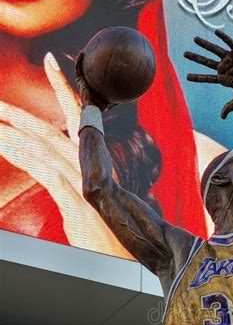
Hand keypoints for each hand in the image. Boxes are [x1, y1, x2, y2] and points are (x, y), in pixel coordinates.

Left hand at [0, 52, 130, 257]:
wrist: (129, 260)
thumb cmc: (113, 240)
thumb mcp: (94, 210)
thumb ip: (77, 194)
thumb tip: (64, 189)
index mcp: (97, 168)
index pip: (78, 123)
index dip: (64, 91)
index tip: (51, 64)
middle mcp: (91, 169)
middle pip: (52, 132)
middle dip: (21, 116)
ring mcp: (86, 183)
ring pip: (44, 148)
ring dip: (13, 135)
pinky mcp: (79, 200)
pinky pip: (46, 171)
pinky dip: (24, 156)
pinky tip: (5, 146)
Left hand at [185, 30, 232, 118]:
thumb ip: (230, 106)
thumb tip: (222, 117)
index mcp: (224, 79)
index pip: (208, 78)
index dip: (198, 77)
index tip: (187, 77)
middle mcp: (225, 68)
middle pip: (207, 62)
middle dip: (196, 58)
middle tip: (185, 54)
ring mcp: (231, 59)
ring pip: (215, 50)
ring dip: (205, 44)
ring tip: (194, 39)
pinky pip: (230, 43)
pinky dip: (223, 37)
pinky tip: (216, 32)